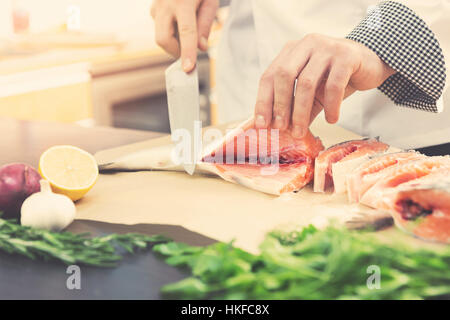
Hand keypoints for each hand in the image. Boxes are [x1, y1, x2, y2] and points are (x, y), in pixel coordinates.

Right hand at [151, 0, 218, 71]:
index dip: (187, 52)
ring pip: (160, 36)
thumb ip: (205, 24)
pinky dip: (171, 32)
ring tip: (188, 28)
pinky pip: (160, 28)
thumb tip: (200, 47)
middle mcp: (165, 4)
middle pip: (163, 39)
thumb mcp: (210, 1)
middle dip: (175, 52)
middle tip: (188, 54)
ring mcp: (156, 6)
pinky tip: (179, 21)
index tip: (188, 68)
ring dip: (174, 41)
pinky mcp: (153, 9)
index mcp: (183, 2)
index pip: (186, 33)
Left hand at [254, 34, 395, 137]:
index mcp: (292, 51)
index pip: (269, 76)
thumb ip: (295, 106)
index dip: (263, 101)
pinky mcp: (346, 56)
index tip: (262, 124)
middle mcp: (306, 44)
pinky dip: (330, 106)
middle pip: (284, 76)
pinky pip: (333, 85)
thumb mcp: (312, 93)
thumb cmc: (335, 77)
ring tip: (301, 131)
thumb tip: (278, 130)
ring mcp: (326, 47)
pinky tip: (331, 119)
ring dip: (301, 112)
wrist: (370, 63)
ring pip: (306, 83)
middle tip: (281, 129)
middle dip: (280, 106)